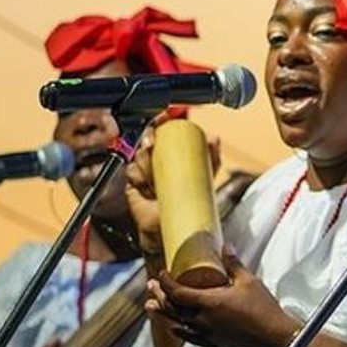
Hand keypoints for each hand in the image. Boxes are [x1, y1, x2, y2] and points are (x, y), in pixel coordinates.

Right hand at [123, 114, 224, 256]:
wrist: (173, 226)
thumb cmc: (187, 201)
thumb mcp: (205, 176)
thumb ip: (211, 158)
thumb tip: (214, 139)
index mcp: (170, 151)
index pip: (161, 130)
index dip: (159, 123)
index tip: (162, 119)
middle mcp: (155, 158)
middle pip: (145, 139)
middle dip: (149, 140)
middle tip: (153, 145)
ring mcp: (143, 170)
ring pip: (138, 156)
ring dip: (147, 164)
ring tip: (158, 180)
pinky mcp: (133, 183)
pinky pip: (132, 172)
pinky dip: (141, 178)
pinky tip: (150, 188)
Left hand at [145, 255, 296, 346]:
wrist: (273, 336)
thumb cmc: (263, 308)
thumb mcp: (248, 281)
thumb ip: (233, 264)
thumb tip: (226, 246)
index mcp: (208, 302)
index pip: (177, 292)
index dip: (166, 282)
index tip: (162, 273)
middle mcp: (202, 319)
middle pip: (173, 307)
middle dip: (160, 295)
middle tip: (151, 285)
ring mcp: (206, 332)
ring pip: (177, 322)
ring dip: (163, 313)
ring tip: (150, 306)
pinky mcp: (213, 342)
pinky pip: (190, 337)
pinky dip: (179, 331)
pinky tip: (174, 328)